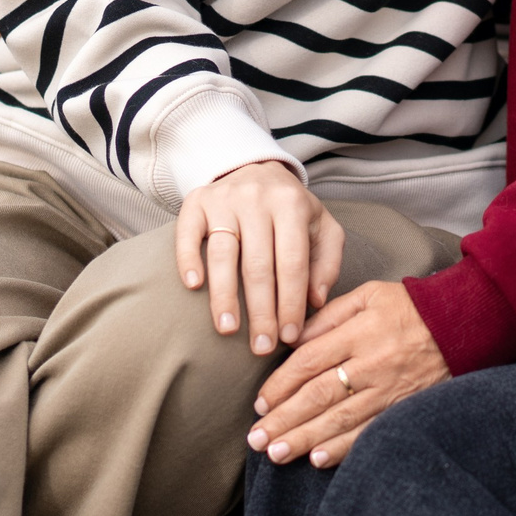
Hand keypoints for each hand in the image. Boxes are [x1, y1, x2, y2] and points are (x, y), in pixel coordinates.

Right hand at [176, 160, 344, 354]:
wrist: (255, 168)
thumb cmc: (291, 210)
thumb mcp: (322, 228)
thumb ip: (327, 263)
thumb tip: (315, 301)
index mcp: (292, 205)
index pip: (293, 263)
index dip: (291, 303)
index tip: (289, 337)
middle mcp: (257, 199)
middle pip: (258, 264)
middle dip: (261, 311)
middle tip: (261, 347)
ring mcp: (224, 199)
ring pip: (223, 253)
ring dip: (224, 295)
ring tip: (228, 329)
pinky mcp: (196, 201)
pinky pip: (188, 233)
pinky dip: (188, 259)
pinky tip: (193, 286)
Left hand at [248, 280, 449, 469]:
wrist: (462, 324)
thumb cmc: (409, 307)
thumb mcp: (368, 295)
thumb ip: (329, 315)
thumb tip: (292, 339)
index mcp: (358, 332)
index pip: (308, 362)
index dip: (280, 385)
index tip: (260, 404)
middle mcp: (371, 363)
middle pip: (318, 396)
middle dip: (283, 420)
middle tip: (255, 440)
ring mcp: (388, 390)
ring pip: (339, 419)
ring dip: (304, 439)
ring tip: (276, 454)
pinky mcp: (403, 407)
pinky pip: (369, 432)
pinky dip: (343, 448)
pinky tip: (318, 460)